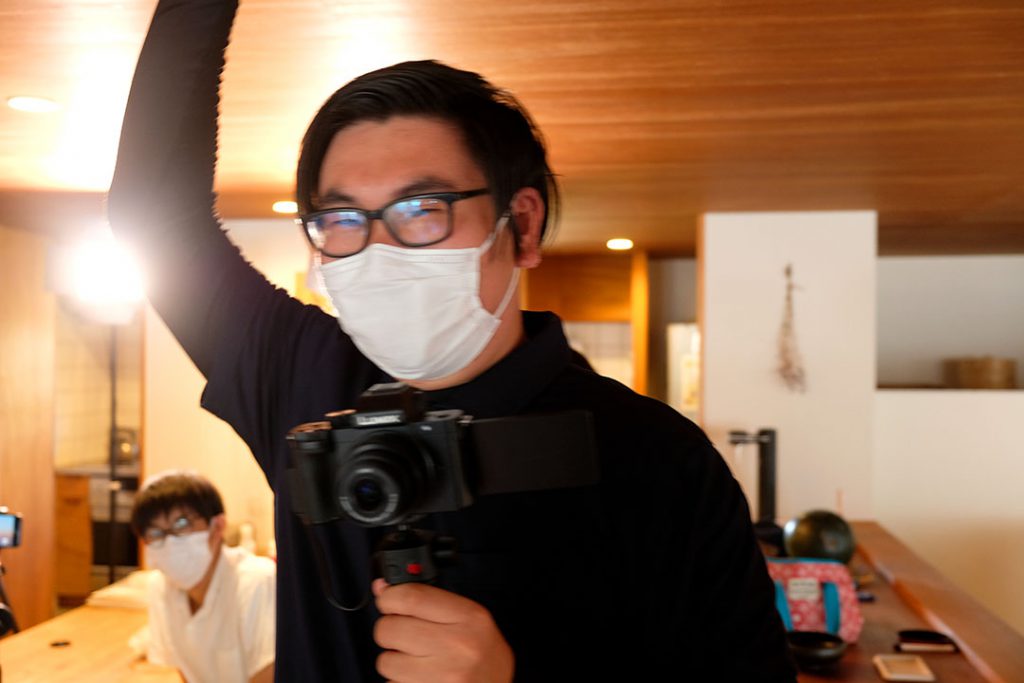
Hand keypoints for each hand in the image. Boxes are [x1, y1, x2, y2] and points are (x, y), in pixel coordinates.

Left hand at [372, 578, 513, 682]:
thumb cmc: (482, 654)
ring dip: (393, 660)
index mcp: (469, 618)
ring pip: (386, 662)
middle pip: (391, 628)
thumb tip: (383, 589)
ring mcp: (442, 676)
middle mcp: (457, 646)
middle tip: (402, 634)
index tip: (387, 599)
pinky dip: (399, 680)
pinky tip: (419, 677)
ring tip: (414, 660)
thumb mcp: (468, 618)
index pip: (412, 598)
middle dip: (388, 630)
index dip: (390, 596)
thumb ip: (427, 601)